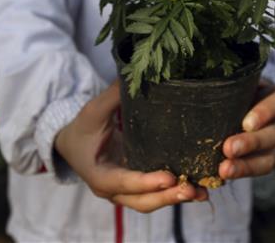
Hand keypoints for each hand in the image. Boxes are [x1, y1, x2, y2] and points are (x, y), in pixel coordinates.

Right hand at [54, 81, 207, 212]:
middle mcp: (113, 190)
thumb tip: (138, 73)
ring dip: (176, 199)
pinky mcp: (137, 188)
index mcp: (99, 175)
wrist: (72, 144)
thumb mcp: (93, 111)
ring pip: (151, 202)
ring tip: (201, 192)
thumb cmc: (82, 127)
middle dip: (167, 197)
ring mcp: (126, 193)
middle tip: (191, 189)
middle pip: (141, 201)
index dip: (146, 182)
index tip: (169, 178)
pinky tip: (200, 190)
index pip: (124, 182)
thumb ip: (114, 96)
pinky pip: (157, 195)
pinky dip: (176, 194)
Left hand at [219, 81, 274, 179]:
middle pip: (274, 134)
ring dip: (245, 166)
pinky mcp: (266, 159)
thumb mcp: (242, 83)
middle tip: (229, 149)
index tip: (246, 123)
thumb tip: (198, 88)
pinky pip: (257, 170)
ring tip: (224, 170)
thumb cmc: (241, 90)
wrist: (248, 105)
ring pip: (268, 159)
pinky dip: (239, 173)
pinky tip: (221, 174)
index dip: (265, 113)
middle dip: (252, 143)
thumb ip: (231, 85)